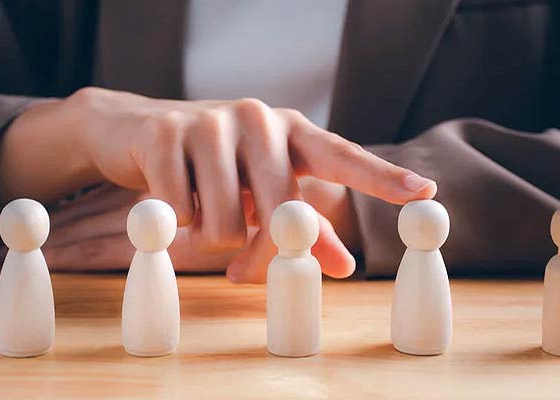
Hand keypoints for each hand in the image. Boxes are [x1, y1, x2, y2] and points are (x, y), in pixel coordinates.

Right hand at [0, 88, 436, 282]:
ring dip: (209, 234)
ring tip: (197, 210)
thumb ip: (303, 227)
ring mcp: (209, 120)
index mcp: (289, 130)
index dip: (381, 177)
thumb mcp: (258, 193)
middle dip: (256, 245)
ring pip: (223, 219)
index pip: (341, 156)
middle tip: (239, 260)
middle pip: (276, 208)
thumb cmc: (213, 167)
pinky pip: (179, 210)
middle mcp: (256, 116)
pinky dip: (174, 220)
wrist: (136, 134)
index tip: (423, 193)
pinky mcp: (165, 134)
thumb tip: (345, 267)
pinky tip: (167, 196)